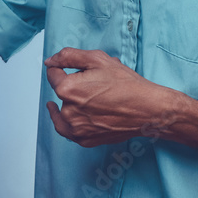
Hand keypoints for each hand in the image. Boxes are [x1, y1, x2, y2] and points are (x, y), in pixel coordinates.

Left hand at [44, 48, 175, 146]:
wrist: (147, 109)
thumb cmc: (126, 84)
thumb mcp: (97, 59)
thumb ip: (68, 56)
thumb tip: (50, 62)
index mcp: (68, 89)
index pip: (53, 74)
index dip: (62, 69)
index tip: (73, 70)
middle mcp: (68, 111)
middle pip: (60, 92)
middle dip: (72, 85)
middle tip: (93, 83)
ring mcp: (76, 128)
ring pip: (62, 111)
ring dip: (70, 103)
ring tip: (87, 97)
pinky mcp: (84, 140)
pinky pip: (68, 130)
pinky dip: (70, 122)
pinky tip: (75, 115)